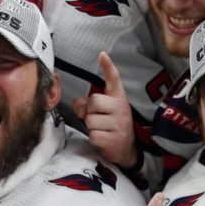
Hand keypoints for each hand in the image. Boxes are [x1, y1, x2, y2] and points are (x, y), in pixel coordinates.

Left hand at [73, 52, 136, 167]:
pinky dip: (93, 138)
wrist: (126, 150)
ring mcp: (119, 124)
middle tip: (97, 119)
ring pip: (90, 120)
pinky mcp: (114, 139)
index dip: (108, 67)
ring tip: (101, 130)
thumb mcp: (103, 112)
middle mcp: (121, 109)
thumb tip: (78, 104)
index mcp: (118, 99)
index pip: (114, 80)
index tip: (102, 55)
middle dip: (89, 111)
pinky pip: (93, 135)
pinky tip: (102, 140)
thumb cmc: (110, 126)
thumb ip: (88, 104)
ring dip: (91, 127)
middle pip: (93, 101)